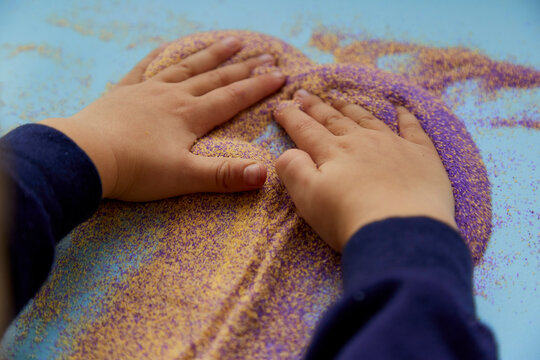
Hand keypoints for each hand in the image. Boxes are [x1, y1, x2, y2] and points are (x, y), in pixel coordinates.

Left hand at [40, 37, 284, 200]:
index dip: (258, 87)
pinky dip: (161, 56)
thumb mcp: (185, 177)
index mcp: (190, 116)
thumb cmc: (136, 170)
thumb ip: (225, 175)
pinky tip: (169, 48)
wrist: (85, 157)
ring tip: (231, 41)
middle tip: (265, 56)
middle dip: (243, 68)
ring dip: (211, 54)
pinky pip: (146, 67)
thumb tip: (265, 173)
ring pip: (187, 67)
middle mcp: (173, 97)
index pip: (232, 98)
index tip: (280, 75)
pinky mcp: (124, 92)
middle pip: (215, 78)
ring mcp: (148, 91)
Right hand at [274, 90, 456, 251]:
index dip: (291, 117)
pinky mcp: (421, 155)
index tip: (280, 106)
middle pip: (334, 119)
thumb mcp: (308, 198)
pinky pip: (412, 129)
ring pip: (367, 119)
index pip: (306, 129)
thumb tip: (287, 152)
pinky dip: (406, 117)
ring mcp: (393, 145)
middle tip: (304, 94)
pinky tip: (401, 110)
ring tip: (338, 98)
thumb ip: (293, 170)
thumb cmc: (348, 218)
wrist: (400, 231)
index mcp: (332, 152)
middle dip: (316, 107)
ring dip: (350, 108)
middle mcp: (361, 141)